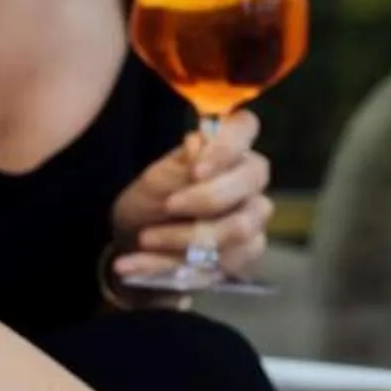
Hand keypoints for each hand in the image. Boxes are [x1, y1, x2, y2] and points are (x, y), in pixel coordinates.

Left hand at [109, 110, 272, 292]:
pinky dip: (172, 264)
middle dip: (207, 197)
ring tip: (144, 239)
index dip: (228, 145)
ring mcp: (253, 217)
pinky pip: (222, 262)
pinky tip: (136, 264)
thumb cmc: (149, 203)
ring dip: (184, 237)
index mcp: (227, 149)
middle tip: (168, 205)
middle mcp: (249, 180)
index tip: (197, 170)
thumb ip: (179, 168)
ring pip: (239, 227)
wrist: (137, 248)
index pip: (245, 127)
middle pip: (252, 179)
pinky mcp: (247, 253)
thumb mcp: (152, 183)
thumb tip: (200, 147)